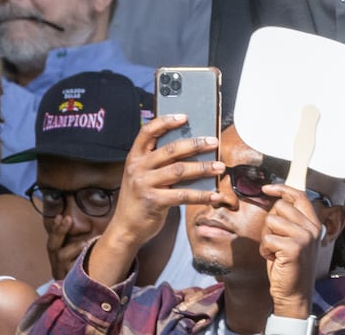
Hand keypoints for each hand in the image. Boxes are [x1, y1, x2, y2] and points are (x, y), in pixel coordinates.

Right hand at [91, 113, 223, 279]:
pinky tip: (214, 195)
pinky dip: (201, 195)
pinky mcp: (153, 201)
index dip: (166, 121)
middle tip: (213, 142)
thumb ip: (158, 162)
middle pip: (170, 150)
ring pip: (179, 171)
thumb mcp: (142, 175)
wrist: (125, 228)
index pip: (148, 131)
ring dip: (203, 168)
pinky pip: (182, 195)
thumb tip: (191, 147)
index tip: (184, 116)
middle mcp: (138, 167)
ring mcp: (144, 184)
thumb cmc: (140, 198)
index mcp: (135, 157)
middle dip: (195, 145)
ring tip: (219, 167)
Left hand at [260, 183, 324, 317]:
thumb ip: (291, 220)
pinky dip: (265, 249)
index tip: (267, 188)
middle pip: (280, 207)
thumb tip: (276, 200)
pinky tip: (275, 259)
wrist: (294, 294)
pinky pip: (267, 238)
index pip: (298, 196)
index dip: (282, 188)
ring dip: (267, 237)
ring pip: (271, 221)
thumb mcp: (295, 239)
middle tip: (276, 240)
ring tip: (276, 251)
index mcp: (314, 224)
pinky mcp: (293, 247)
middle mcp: (312, 228)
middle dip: (271, 223)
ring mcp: (304, 237)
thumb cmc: (290, 266)